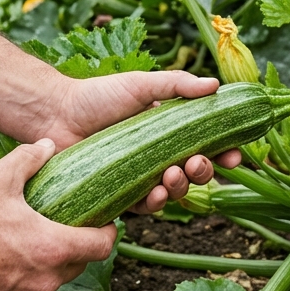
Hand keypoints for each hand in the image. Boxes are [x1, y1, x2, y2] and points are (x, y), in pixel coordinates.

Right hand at [0, 140, 116, 290]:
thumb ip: (29, 159)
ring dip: (49, 266)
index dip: (107, 232)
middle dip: (77, 247)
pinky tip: (9, 264)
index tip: (102, 222)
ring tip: (33, 244)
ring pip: (53, 283)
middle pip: (79, 265)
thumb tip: (49, 145)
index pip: (103, 246)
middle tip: (64, 228)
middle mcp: (44, 281)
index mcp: (52, 248)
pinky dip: (25, 283)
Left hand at [40, 71, 240, 212]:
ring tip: (173, 174)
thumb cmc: (98, 96)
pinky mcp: (119, 194)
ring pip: (173, 192)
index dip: (225, 153)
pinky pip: (143, 207)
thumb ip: (179, 85)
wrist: (54, 114)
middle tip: (198, 162)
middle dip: (204, 172)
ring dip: (182, 188)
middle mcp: (159, 155)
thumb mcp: (142, 84)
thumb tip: (216, 86)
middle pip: (195, 172)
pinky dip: (155, 203)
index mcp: (170, 130)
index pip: (207, 144)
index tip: (235, 156)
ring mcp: (140, 176)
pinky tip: (156, 192)